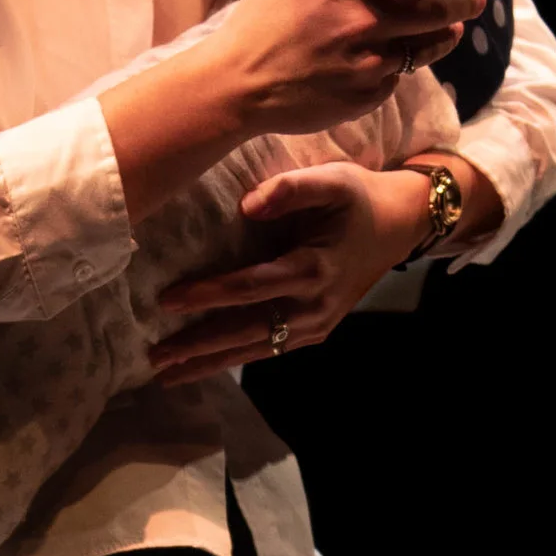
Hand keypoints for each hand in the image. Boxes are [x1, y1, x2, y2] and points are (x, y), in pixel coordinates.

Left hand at [148, 160, 432, 384]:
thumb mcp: (332, 180)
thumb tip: (247, 205)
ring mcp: (316, 325)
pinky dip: (234, 359)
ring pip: (255, 350)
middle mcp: (313, 307)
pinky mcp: (316, 332)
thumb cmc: (358, 198)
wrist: (400, 225)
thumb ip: (291, 188)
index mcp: (312, 269)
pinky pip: (269, 350)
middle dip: (198, 347)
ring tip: (168, 376)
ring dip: (210, 363)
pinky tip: (203, 366)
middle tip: (155, 360)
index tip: (166, 301)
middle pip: (246, 332)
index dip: (207, 295)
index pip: (249, 288)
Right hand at [206, 0, 483, 138]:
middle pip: (434, 8)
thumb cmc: (260, 21)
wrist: (238, 85)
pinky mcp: (365, 96)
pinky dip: (400, 64)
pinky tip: (393, 58)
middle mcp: (362, 22)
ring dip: (445, 33)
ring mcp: (367, 63)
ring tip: (452, 26)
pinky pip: (396, 75)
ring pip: (424, 46)